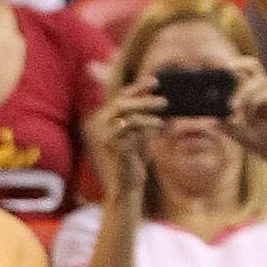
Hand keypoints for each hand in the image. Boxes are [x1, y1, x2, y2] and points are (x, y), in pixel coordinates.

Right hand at [86, 74, 167, 202]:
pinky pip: (134, 133)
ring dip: (149, 113)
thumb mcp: (141, 132)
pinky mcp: (115, 148)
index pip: (120, 96)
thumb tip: (160, 97)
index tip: (155, 81)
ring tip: (165, 111)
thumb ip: (145, 115)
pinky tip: (161, 126)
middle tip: (165, 99)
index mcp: (105, 118)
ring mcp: (105, 137)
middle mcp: (100, 125)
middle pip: (122, 103)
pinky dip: (149, 127)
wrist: (127, 185)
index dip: (137, 87)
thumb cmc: (135, 157)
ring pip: (129, 117)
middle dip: (144, 98)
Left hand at [225, 58, 266, 185]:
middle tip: (225, 71)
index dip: (229, 67)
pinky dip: (252, 105)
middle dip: (238, 65)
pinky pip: (264, 95)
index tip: (213, 69)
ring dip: (242, 94)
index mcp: (254, 91)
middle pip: (253, 64)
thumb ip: (223, 121)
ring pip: (257, 80)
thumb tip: (208, 116)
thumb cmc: (260, 141)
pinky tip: (248, 120)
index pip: (242, 70)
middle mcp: (265, 88)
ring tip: (232, 110)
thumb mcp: (235, 131)